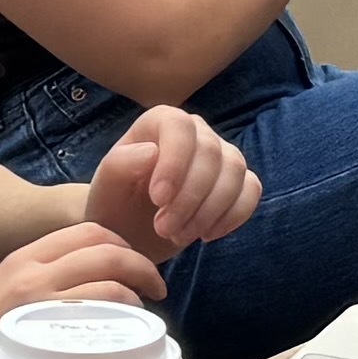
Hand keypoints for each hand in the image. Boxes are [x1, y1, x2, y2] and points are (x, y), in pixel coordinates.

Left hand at [83, 104, 258, 257]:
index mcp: (160, 122)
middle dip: (190, 198)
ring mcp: (222, 155)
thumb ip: (119, 166)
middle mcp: (196, 131)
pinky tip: (206, 236)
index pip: (179, 126)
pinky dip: (233, 216)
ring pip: (235, 172)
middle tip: (163, 230)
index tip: (157, 199)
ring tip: (178, 236)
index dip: (174, 162)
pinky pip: (251, 191)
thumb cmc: (115, 205)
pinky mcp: (238, 181)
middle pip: (211, 153)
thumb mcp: (105, 189)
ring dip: (209, 211)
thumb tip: (151, 152)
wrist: (131, 232)